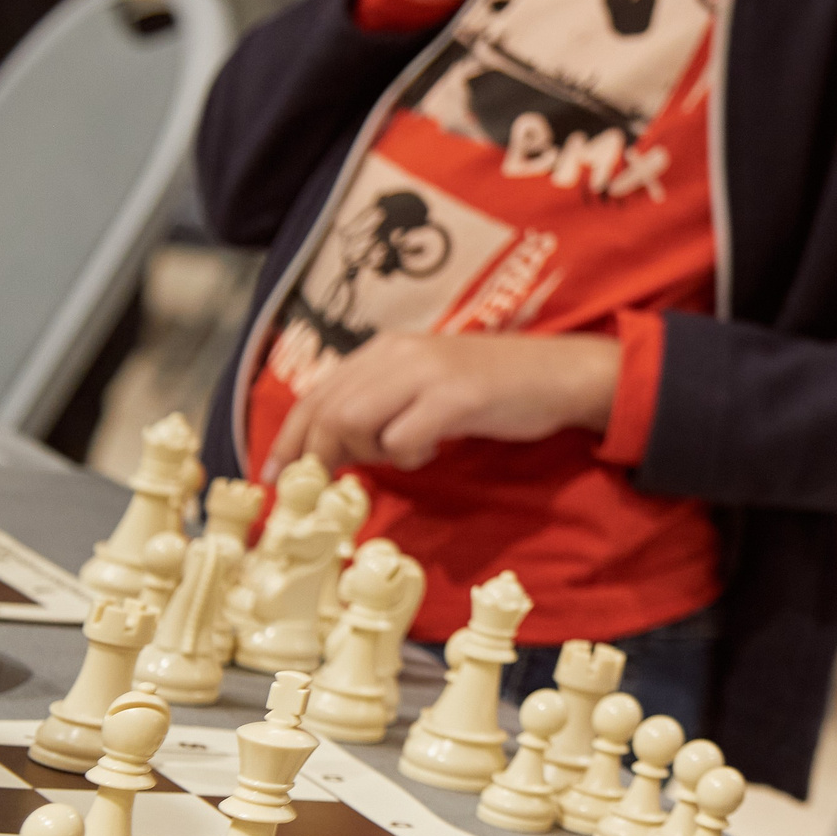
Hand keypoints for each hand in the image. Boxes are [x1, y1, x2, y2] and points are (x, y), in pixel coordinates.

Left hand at [262, 332, 620, 479]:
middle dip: (317, 455)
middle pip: (327, 409)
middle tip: (326, 487)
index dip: (289, 437)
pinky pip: (403, 437)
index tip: (275, 475)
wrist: (561, 374)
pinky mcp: (456, 397)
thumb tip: (334, 446)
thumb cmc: (494, 387)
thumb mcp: (426, 386)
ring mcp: (428, 373)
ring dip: (366, 452)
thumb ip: (382, 403)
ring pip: (354, 421)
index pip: (316, 393)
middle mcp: (400, 353)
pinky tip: (431, 450)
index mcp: (387, 349)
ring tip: (399, 455)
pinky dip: (407, 455)